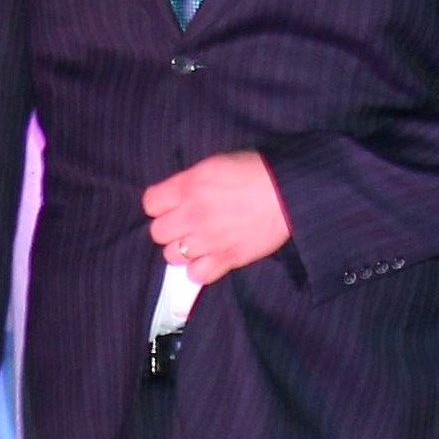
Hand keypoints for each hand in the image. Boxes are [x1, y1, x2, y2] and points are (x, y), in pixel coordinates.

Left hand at [140, 150, 290, 286]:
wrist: (289, 192)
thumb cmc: (256, 172)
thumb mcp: (215, 164)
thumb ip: (190, 181)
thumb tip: (177, 196)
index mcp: (188, 186)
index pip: (150, 203)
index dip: (160, 204)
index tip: (172, 204)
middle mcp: (192, 214)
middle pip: (157, 232)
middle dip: (170, 227)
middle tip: (187, 223)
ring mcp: (208, 240)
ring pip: (172, 256)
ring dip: (183, 249)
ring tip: (199, 241)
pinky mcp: (226, 259)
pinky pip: (196, 275)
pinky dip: (201, 269)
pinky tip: (211, 257)